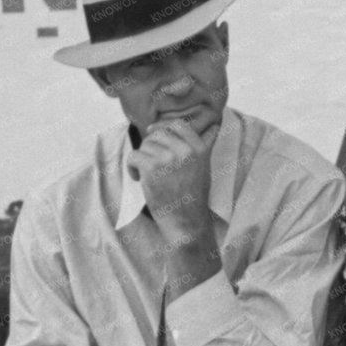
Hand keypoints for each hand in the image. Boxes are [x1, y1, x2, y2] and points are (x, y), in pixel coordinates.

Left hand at [133, 117, 213, 240]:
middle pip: (158, 134)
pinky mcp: (151, 167)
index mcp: (199, 148)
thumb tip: (213, 125)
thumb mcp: (204, 167)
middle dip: (150, 147)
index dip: (163, 127)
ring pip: (145, 145)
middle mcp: (184, 149)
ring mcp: (167, 157)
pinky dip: (132, 167)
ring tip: (147, 175)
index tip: (153, 133)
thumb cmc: (193, 197)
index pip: (177, 124)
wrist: (185, 221)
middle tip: (151, 164)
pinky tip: (138, 178)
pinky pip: (134, 156)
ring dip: (142, 158)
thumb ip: (203, 146)